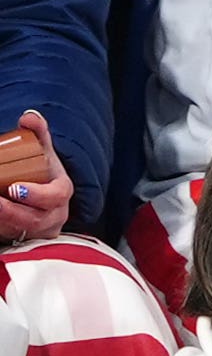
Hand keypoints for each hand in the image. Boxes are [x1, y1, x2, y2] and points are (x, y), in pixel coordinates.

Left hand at [0, 112, 72, 243]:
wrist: (40, 190)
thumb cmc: (41, 168)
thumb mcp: (41, 148)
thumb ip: (37, 130)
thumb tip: (29, 118)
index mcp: (62, 192)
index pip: (55, 196)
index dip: (36, 195)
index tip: (13, 188)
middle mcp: (56, 214)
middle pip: (37, 219)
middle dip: (12, 212)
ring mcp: (43, 229)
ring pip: (23, 231)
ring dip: (3, 221)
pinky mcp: (28, 237)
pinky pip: (14, 236)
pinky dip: (0, 227)